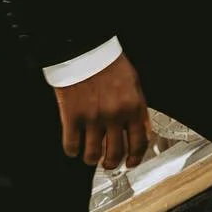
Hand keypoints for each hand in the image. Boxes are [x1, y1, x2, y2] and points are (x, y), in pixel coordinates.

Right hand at [54, 52, 149, 170]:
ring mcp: (92, 118)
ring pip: (92, 155)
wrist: (84, 49)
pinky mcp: (72, 117)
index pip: (140, 142)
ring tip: (89, 155)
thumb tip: (139, 130)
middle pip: (115, 153)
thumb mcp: (133, 82)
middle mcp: (115, 116)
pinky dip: (72, 150)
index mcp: (133, 107)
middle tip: (108, 163)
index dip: (135, 157)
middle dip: (112, 163)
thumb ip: (137, 107)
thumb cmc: (108, 62)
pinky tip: (73, 146)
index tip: (131, 162)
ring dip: (91, 158)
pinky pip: (71, 146)